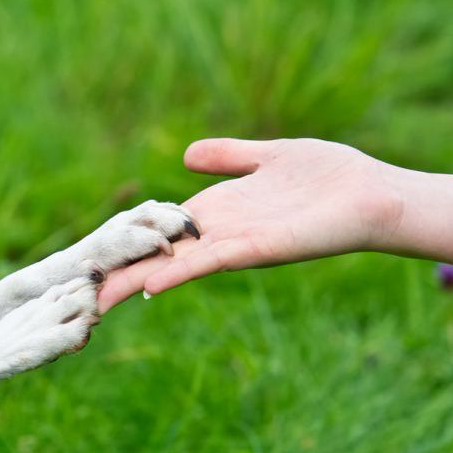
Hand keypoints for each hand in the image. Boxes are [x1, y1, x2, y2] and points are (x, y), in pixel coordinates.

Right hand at [98, 138, 404, 309]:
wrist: (376, 196)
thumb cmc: (332, 177)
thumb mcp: (269, 156)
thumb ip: (228, 156)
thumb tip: (186, 154)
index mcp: (219, 211)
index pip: (160, 230)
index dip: (126, 242)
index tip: (89, 257)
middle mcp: (220, 233)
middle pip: (159, 255)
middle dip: (119, 271)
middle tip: (76, 289)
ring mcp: (235, 245)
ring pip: (174, 265)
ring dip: (137, 281)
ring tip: (98, 297)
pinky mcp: (256, 250)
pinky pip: (209, 262)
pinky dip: (179, 273)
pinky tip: (150, 286)